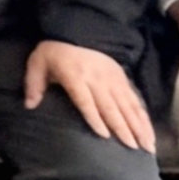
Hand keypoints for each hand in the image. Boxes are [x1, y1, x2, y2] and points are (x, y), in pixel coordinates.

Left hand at [27, 39, 156, 151]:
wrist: (75, 31)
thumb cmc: (53, 54)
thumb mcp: (37, 64)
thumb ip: (33, 85)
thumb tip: (29, 105)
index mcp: (75, 76)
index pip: (86, 100)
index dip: (95, 117)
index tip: (105, 135)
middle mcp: (97, 79)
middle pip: (111, 106)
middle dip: (123, 128)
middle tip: (133, 148)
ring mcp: (112, 79)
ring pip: (127, 106)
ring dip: (138, 126)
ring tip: (147, 145)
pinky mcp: (122, 79)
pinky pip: (134, 100)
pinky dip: (143, 117)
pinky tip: (148, 132)